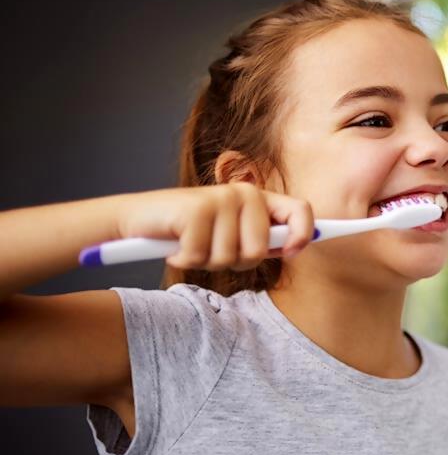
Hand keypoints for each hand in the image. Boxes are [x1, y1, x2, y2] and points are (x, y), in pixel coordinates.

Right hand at [118, 183, 314, 270]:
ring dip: (206, 262)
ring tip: (191, 244)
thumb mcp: (230, 234)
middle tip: (212, 250)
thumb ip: (261, 238)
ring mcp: (221, 198)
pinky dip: (185, 259)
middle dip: (234, 262)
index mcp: (259, 199)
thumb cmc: (188, 231)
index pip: (300, 210)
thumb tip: (297, 246)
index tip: (293, 252)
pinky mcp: (197, 209)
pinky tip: (175, 245)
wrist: (137, 221)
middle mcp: (245, 193)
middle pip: (259, 250)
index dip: (304, 234)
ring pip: (230, 258)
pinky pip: (201, 257)